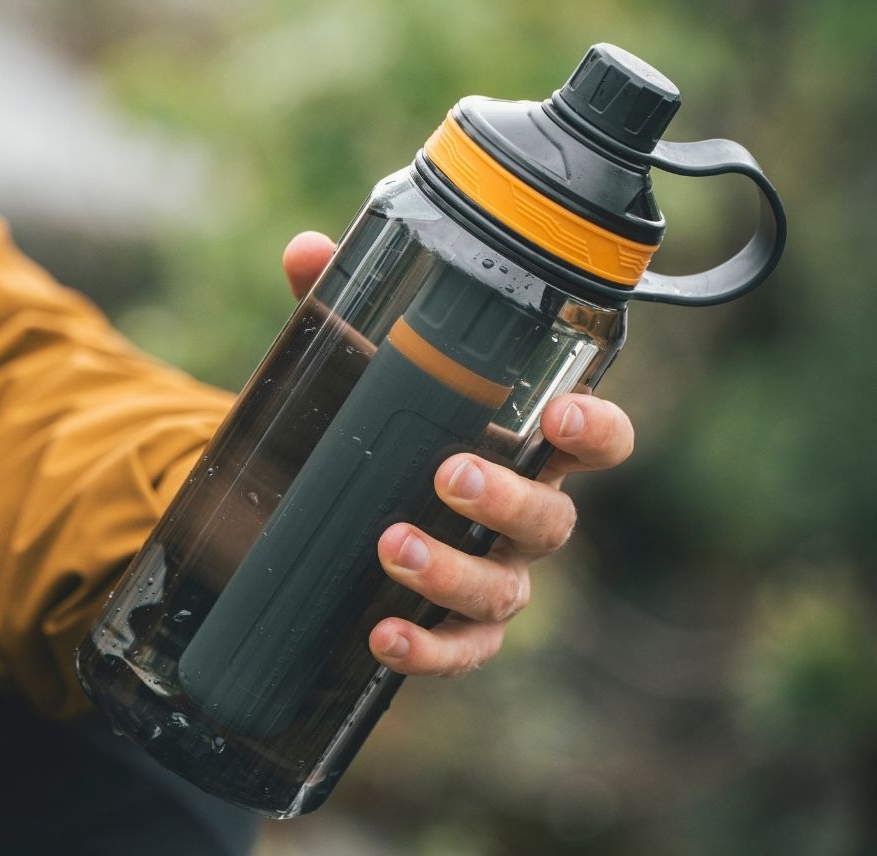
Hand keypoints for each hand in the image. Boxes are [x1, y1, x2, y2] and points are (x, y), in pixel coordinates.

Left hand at [282, 231, 633, 677]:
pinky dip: (428, 649)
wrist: (324, 502)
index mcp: (517, 445)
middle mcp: (519, 515)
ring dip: (454, 573)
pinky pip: (461, 650)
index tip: (564, 417)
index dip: (597, 432)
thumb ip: (338, 308)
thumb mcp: (355, 365)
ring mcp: (493, 576)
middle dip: (509, 501)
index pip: (592, 440)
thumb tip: (305, 251)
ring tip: (391, 545)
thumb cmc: (373, 424)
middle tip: (450, 474)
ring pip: (507, 590)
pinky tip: (382, 635)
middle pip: (554, 520)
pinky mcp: (454, 627)